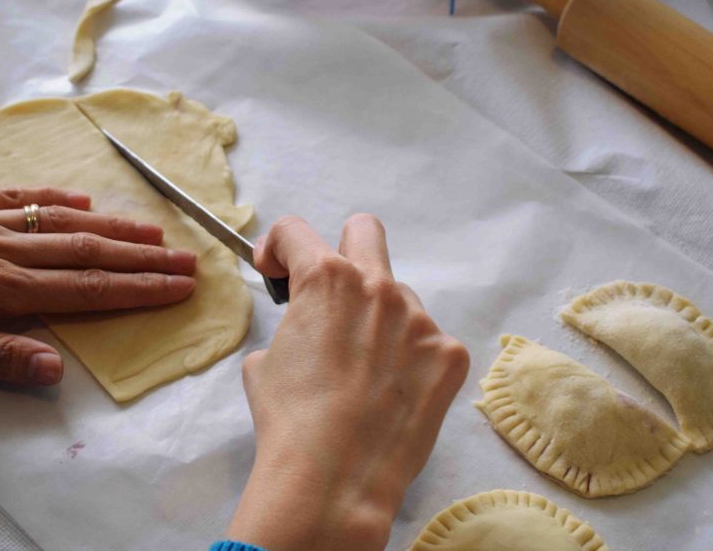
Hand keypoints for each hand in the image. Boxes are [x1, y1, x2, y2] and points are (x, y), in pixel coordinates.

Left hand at [0, 186, 196, 385]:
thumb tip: (56, 371)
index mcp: (2, 288)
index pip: (86, 289)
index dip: (138, 289)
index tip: (181, 287)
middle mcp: (6, 249)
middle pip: (88, 252)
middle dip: (143, 258)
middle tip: (189, 259)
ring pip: (64, 222)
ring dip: (114, 228)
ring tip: (154, 231)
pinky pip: (22, 197)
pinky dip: (58, 199)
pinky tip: (80, 201)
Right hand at [225, 215, 469, 550]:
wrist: (335, 480)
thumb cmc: (289, 422)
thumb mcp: (262, 364)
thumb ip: (289, 327)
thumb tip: (303, 331)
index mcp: (325, 279)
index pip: (296, 232)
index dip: (277, 247)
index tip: (276, 270)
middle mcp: (378, 287)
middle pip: (364, 232)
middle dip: (342, 251)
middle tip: (332, 294)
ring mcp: (420, 320)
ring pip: (399, 299)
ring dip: (380, 322)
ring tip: (363, 375)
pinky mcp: (449, 355)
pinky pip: (427, 343)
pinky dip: (409, 361)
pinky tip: (392, 395)